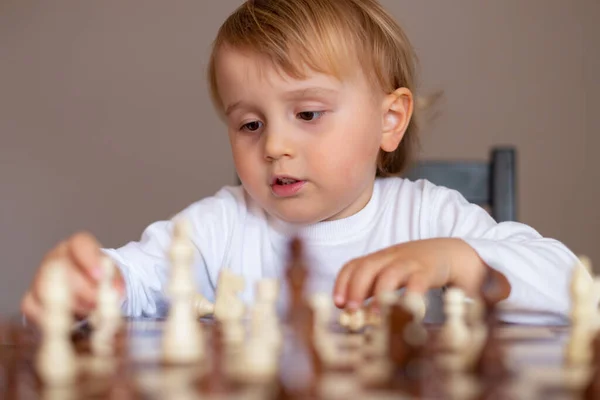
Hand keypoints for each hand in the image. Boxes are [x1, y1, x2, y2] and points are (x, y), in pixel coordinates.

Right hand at [21, 232, 124, 323]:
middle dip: (83, 289)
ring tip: (89, 312)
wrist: (89, 294)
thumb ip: (114, 281)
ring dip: (71, 304)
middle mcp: (55, 258)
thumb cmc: (100, 281)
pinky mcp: (30, 299)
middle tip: (98, 302)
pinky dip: (53, 316)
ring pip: (46, 288)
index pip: (80, 244)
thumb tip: (117, 292)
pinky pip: (33, 307)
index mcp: (78, 246)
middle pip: (61, 267)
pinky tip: (71, 321)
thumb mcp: (112, 277)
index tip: (99, 276)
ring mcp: (39, 277)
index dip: (89, 259)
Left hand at [333, 238, 500, 309]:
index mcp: (379, 259)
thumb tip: (352, 313)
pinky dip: (410, 298)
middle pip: (366, 268)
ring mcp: (410, 262)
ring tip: (375, 317)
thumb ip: (372, 289)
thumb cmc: (417, 268)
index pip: (353, 265)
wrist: (454, 252)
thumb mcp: (391, 274)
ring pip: (389, 274)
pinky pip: (418, 283)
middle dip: (355, 289)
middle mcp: (391, 258)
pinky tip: (407, 314)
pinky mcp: (429, 271)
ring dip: (379, 296)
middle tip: (351, 311)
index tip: (338, 303)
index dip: (342, 283)